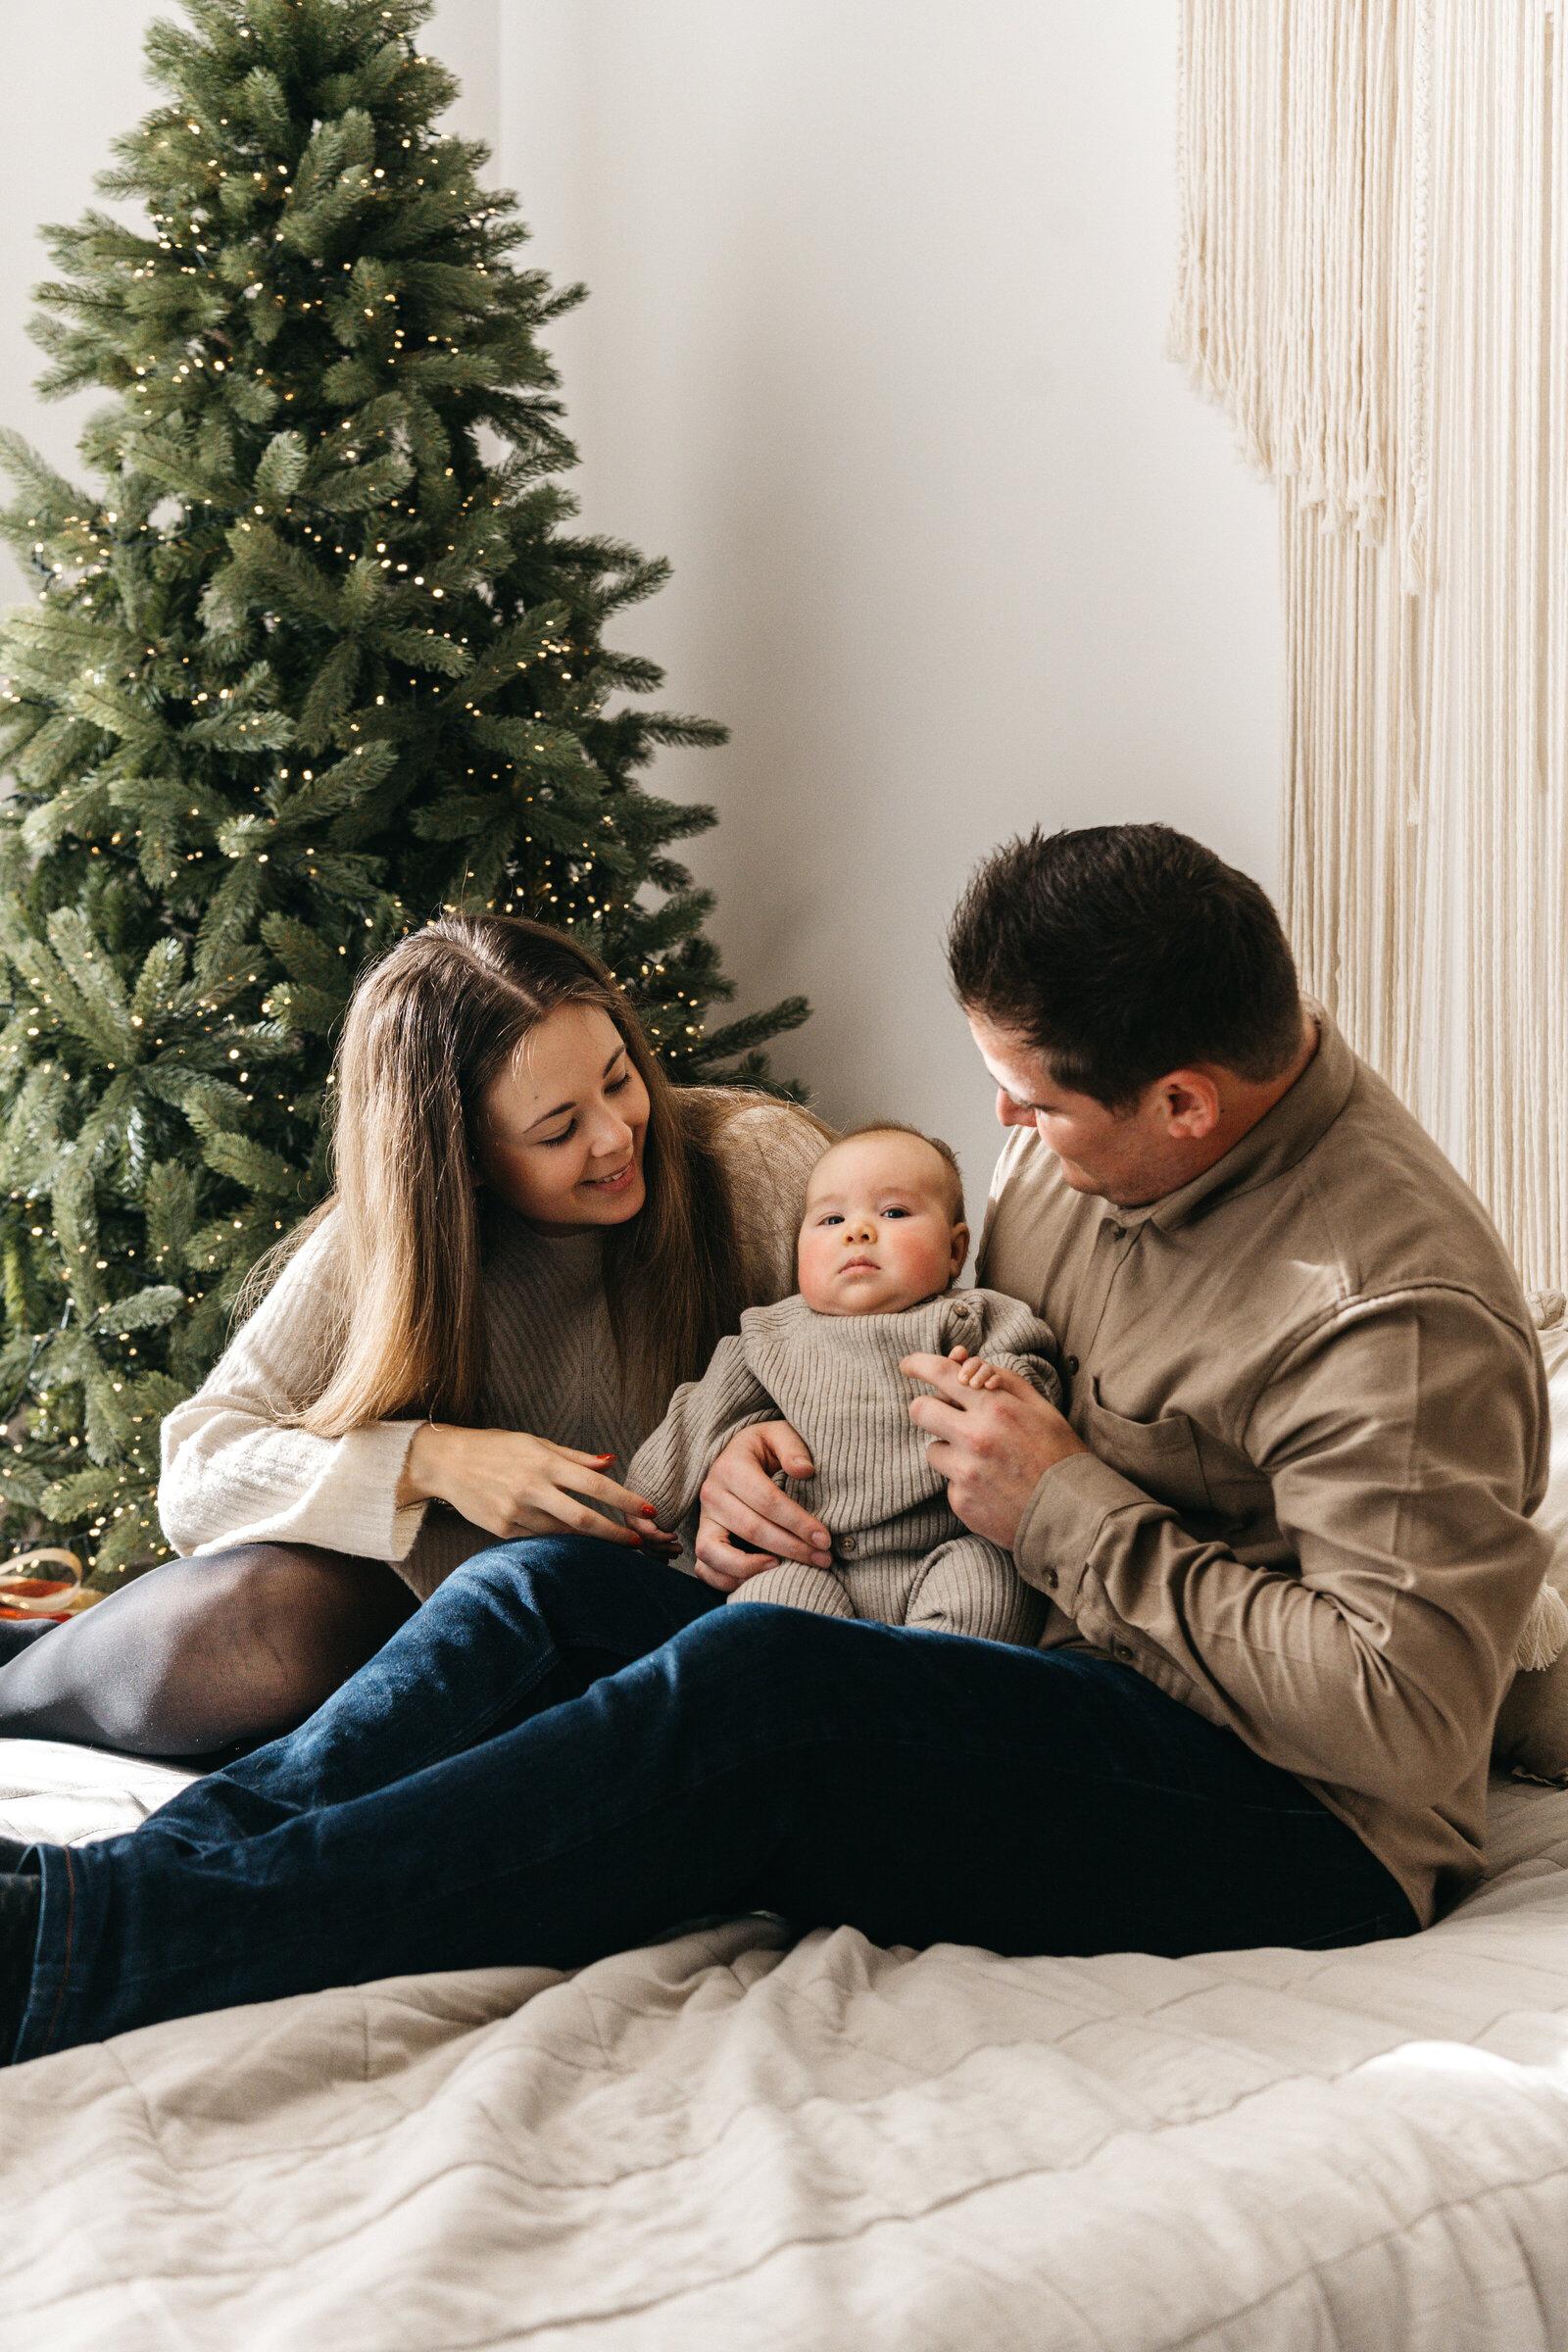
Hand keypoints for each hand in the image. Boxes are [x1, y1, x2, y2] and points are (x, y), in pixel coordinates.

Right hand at [397, 1423, 678, 1550]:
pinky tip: (575, 1543)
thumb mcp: (536, 1442)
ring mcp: (516, 1513)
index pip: (596, 1485)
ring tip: (613, 1543)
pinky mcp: (503, 1530)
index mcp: (544, 1463)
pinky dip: (560, 1541)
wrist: (446, 1462)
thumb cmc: (496, 1447)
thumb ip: (574, 1457)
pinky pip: (541, 1539)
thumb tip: (610, 1461)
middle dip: (616, 1534)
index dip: (627, 1500)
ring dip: (591, 1541)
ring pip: (564, 1534)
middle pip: (584, 1519)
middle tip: (639, 1541)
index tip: (650, 1511)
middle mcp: (531, 1489)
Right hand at [693, 1421, 831, 1592]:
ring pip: (717, 1553)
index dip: (798, 1522)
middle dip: (791, 1548)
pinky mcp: (702, 1537)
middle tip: (823, 1559)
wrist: (737, 1456)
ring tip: (785, 1570)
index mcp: (731, 1466)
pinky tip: (761, 1577)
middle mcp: (711, 1494)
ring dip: (753, 1569)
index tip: (825, 1538)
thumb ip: (793, 1447)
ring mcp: (703, 1519)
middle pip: (751, 1529)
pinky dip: (727, 1580)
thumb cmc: (765, 1449)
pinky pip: (705, 1568)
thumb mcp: (778, 1434)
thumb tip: (805, 1470)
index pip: (767, 1501)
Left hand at [901, 1350, 1087, 1549]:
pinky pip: (949, 1483)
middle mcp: (975, 1437)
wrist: (1073, 1514)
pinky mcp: (961, 1502)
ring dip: (950, 1450)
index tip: (908, 1364)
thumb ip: (1002, 1382)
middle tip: (944, 1415)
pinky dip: (964, 1482)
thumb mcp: (1040, 1408)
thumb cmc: (1059, 1454)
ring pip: (932, 1450)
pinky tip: (992, 1487)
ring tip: (983, 1461)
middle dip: (929, 1408)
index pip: (940, 1373)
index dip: (918, 1364)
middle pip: (920, 1409)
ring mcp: (965, 1473)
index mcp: (996, 1408)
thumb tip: (966, 1365)